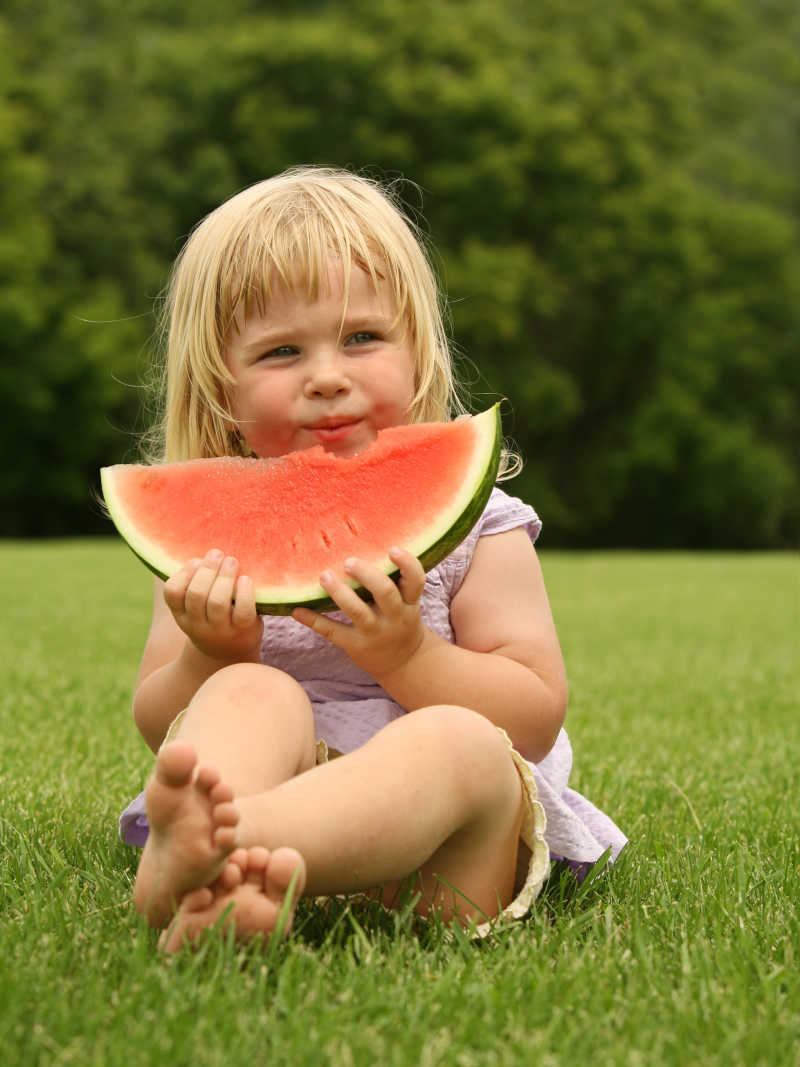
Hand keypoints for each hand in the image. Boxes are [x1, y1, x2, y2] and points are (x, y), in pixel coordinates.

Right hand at [163, 549, 263, 662]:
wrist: (231, 655)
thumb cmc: (212, 619)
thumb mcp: (195, 608)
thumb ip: (193, 584)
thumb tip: (200, 553)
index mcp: (182, 615)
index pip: (172, 593)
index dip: (183, 574)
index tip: (196, 560)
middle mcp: (197, 625)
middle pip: (197, 594)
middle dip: (207, 570)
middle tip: (217, 553)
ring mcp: (220, 630)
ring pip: (217, 602)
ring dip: (225, 577)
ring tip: (232, 561)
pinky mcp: (243, 631)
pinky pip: (243, 611)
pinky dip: (245, 593)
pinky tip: (246, 579)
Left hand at [292, 547, 427, 679]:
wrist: (404, 662)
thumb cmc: (399, 619)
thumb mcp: (405, 602)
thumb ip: (393, 579)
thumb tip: (366, 541)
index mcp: (409, 602)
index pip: (416, 580)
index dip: (407, 564)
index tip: (392, 549)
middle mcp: (395, 616)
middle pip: (385, 593)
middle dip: (367, 575)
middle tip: (349, 561)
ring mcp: (375, 633)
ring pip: (358, 612)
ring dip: (340, 593)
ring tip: (324, 576)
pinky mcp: (356, 646)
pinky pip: (333, 632)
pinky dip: (314, 620)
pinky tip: (297, 610)